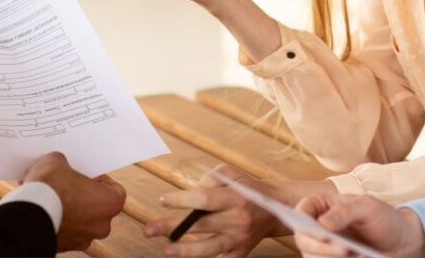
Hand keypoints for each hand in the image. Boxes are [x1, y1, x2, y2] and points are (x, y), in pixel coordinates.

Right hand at [23, 152, 126, 251]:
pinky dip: (54, 219)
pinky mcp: (63, 247)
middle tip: (65, 183)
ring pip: (78, 220)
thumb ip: (63, 163)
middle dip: (80, 194)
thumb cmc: (50, 188)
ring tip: (47, 194)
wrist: (27, 217)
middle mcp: (101, 225)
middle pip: (95, 206)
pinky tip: (40, 207)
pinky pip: (62, 229)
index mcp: (110, 203)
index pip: (114, 189)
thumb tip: (58, 165)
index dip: (100, 179)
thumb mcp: (56, 161)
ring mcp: (82, 239)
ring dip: (66, 209)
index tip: (87, 174)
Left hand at [142, 165, 298, 257]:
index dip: (181, 200)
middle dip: (172, 227)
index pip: (204, 199)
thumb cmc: (247, 189)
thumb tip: (188, 196)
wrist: (276, 209)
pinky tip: (185, 257)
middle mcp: (238, 220)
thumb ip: (210, 179)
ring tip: (167, 250)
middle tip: (149, 229)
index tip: (162, 200)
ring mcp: (239, 240)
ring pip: (209, 248)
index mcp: (235, 197)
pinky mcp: (240, 253)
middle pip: (200, 225)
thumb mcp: (231, 174)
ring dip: (185, 251)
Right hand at [293, 195, 424, 257]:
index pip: (301, 212)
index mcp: (321, 207)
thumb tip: (323, 224)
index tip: (319, 231)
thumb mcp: (368, 207)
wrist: (400, 241)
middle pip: (303, 241)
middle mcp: (317, 229)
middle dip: (322, 248)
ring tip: (360, 256)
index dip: (303, 222)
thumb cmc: (382, 218)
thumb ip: (346, 212)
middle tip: (345, 250)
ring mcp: (323, 249)